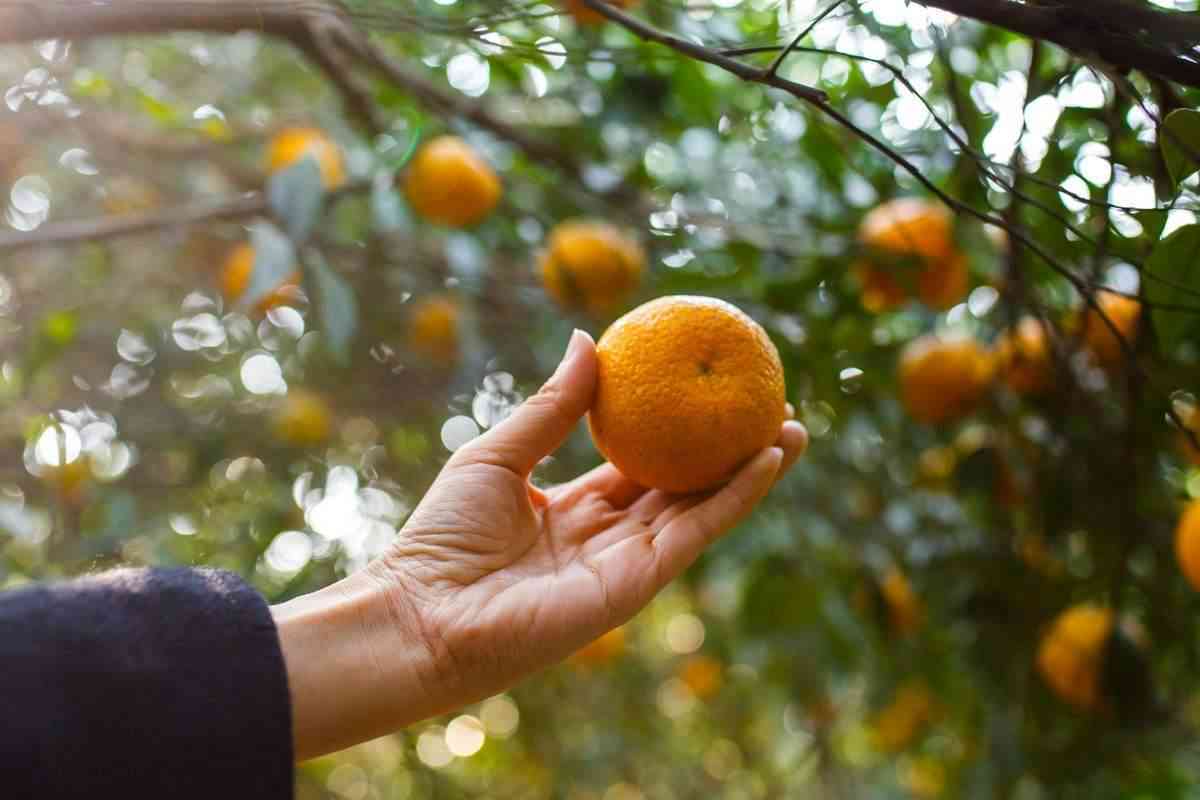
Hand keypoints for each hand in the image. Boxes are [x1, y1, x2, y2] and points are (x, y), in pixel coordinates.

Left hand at [273, 330, 806, 758]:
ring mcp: (628, 562)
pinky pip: (699, 531)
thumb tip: (585, 340)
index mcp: (574, 511)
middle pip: (683, 487)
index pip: (638, 465)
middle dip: (727, 451)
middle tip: (766, 406)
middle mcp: (609, 538)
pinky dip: (738, 496)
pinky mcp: (639, 582)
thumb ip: (550, 406)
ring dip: (751, 471)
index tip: (703, 392)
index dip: (675, 431)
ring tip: (791, 427)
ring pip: (703, 508)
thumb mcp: (500, 454)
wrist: (425, 613)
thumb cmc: (444, 536)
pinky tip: (768, 457)